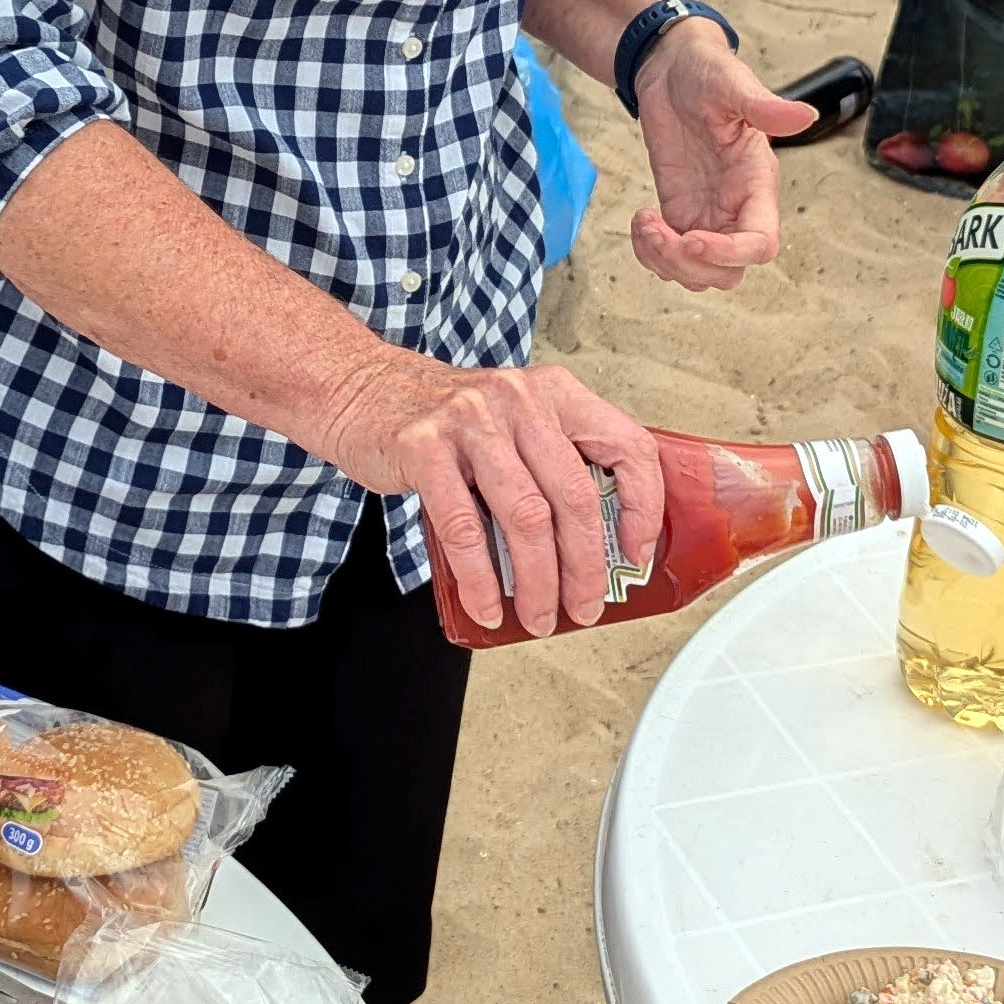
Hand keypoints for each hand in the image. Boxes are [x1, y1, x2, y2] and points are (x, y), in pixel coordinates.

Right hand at [308, 350, 661, 636]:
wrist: (359, 387)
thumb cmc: (444, 419)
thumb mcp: (513, 420)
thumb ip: (552, 462)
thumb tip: (595, 548)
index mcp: (554, 392)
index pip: (628, 447)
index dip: (643, 507)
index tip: (636, 552)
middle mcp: (518, 399)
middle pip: (574, 496)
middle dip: (586, 567)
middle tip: (585, 606)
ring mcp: (470, 420)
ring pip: (525, 517)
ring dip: (539, 582)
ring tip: (539, 616)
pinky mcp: (423, 446)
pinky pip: (463, 527)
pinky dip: (480, 578)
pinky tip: (486, 604)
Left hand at [631, 21, 812, 290]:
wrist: (672, 68)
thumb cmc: (706, 71)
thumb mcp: (732, 83)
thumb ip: (765, 106)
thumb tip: (806, 116)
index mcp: (757, 182)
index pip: (762, 243)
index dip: (730, 253)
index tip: (691, 238)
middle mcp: (736, 206)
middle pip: (728, 272)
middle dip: (690, 266)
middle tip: (657, 232)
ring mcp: (707, 213)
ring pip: (699, 273)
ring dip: (666, 264)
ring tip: (644, 225)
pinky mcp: (680, 211)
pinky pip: (671, 256)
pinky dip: (651, 254)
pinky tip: (641, 221)